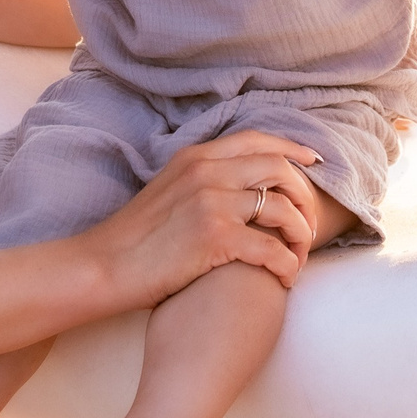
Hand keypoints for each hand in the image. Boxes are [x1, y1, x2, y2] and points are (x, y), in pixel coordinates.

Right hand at [82, 130, 322, 303]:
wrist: (102, 266)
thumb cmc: (135, 239)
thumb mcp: (167, 190)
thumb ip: (201, 180)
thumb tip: (238, 186)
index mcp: (196, 157)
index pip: (257, 140)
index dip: (292, 149)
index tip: (313, 163)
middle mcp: (207, 172)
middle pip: (279, 168)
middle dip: (305, 195)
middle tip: (310, 222)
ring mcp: (212, 202)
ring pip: (283, 207)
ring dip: (301, 233)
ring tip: (299, 255)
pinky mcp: (215, 237)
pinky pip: (272, 247)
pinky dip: (286, 264)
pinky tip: (284, 277)